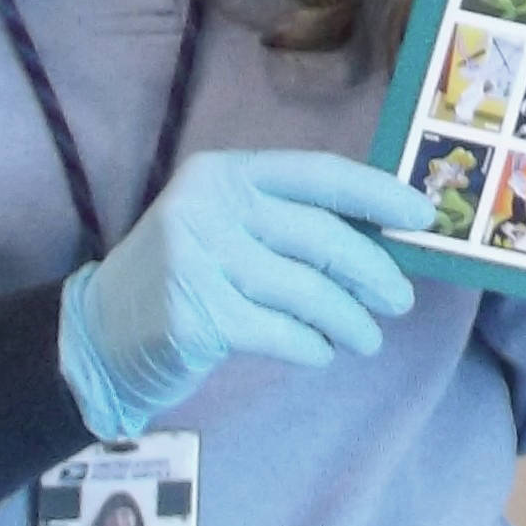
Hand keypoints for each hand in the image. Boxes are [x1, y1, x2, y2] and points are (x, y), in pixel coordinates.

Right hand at [58, 150, 433, 440]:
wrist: (102, 332)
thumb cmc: (187, 276)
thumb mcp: (230, 230)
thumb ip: (292, 226)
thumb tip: (385, 238)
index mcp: (225, 172)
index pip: (317, 174)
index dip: (376, 193)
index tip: (422, 216)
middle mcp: (209, 204)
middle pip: (318, 234)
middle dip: (371, 269)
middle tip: (399, 299)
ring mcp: (197, 258)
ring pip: (305, 290)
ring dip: (348, 319)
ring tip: (365, 338)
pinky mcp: (195, 314)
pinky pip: (279, 332)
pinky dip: (310, 346)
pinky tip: (319, 352)